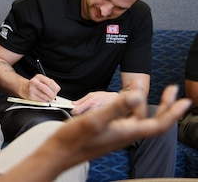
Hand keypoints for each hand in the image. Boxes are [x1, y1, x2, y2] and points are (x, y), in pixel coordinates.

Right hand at [0, 85, 189, 181]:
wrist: (59, 153)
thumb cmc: (74, 138)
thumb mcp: (95, 119)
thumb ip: (117, 107)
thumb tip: (138, 95)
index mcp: (127, 132)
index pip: (159, 124)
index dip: (174, 112)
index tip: (185, 99)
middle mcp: (126, 134)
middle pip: (154, 122)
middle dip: (166, 106)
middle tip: (173, 90)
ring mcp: (117, 134)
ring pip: (142, 121)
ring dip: (151, 106)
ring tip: (153, 92)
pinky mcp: (109, 134)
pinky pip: (129, 121)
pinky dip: (134, 110)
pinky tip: (127, 103)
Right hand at [25, 74, 60, 101]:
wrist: (24, 88)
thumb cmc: (36, 84)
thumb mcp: (43, 80)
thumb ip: (52, 84)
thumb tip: (56, 90)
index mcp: (39, 77)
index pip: (50, 82)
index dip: (54, 88)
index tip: (55, 91)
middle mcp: (34, 82)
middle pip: (46, 89)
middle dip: (52, 95)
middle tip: (53, 96)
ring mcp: (31, 89)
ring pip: (44, 96)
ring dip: (49, 99)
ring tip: (49, 98)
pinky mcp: (30, 96)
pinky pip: (41, 101)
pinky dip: (44, 101)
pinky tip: (43, 99)